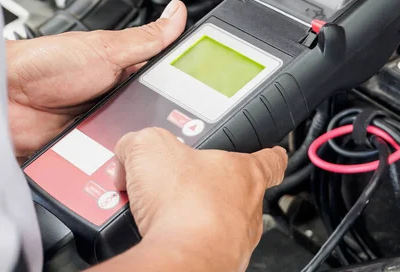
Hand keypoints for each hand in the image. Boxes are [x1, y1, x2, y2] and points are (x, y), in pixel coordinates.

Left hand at [7, 0, 186, 157]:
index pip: (165, 86)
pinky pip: (109, 164)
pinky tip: (116, 161)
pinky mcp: (87, 153)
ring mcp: (102, 128)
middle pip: (153, 121)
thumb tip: (176, 13)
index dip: (182, 94)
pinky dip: (113, 166)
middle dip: (158, 126)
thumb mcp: (105, 48)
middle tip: (157, 124)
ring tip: (135, 144)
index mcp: (126, 74)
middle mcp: (117, 102)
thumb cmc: (47, 64)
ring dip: (135, 148)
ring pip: (134, 146)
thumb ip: (146, 38)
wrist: (3, 96)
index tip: (197, 99)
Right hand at [112, 128, 287, 271]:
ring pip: (219, 223)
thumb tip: (129, 149)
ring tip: (160, 213)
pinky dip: (182, 242)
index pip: (270, 159)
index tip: (270, 153)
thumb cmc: (184, 203)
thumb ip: (140, 140)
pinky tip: (159, 236)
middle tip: (179, 184)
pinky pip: (200, 248)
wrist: (181, 257)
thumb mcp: (150, 147)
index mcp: (245, 172)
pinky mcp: (219, 265)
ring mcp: (237, 241)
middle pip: (237, 192)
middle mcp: (248, 208)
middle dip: (208, 188)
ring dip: (194, 217)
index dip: (269, 154)